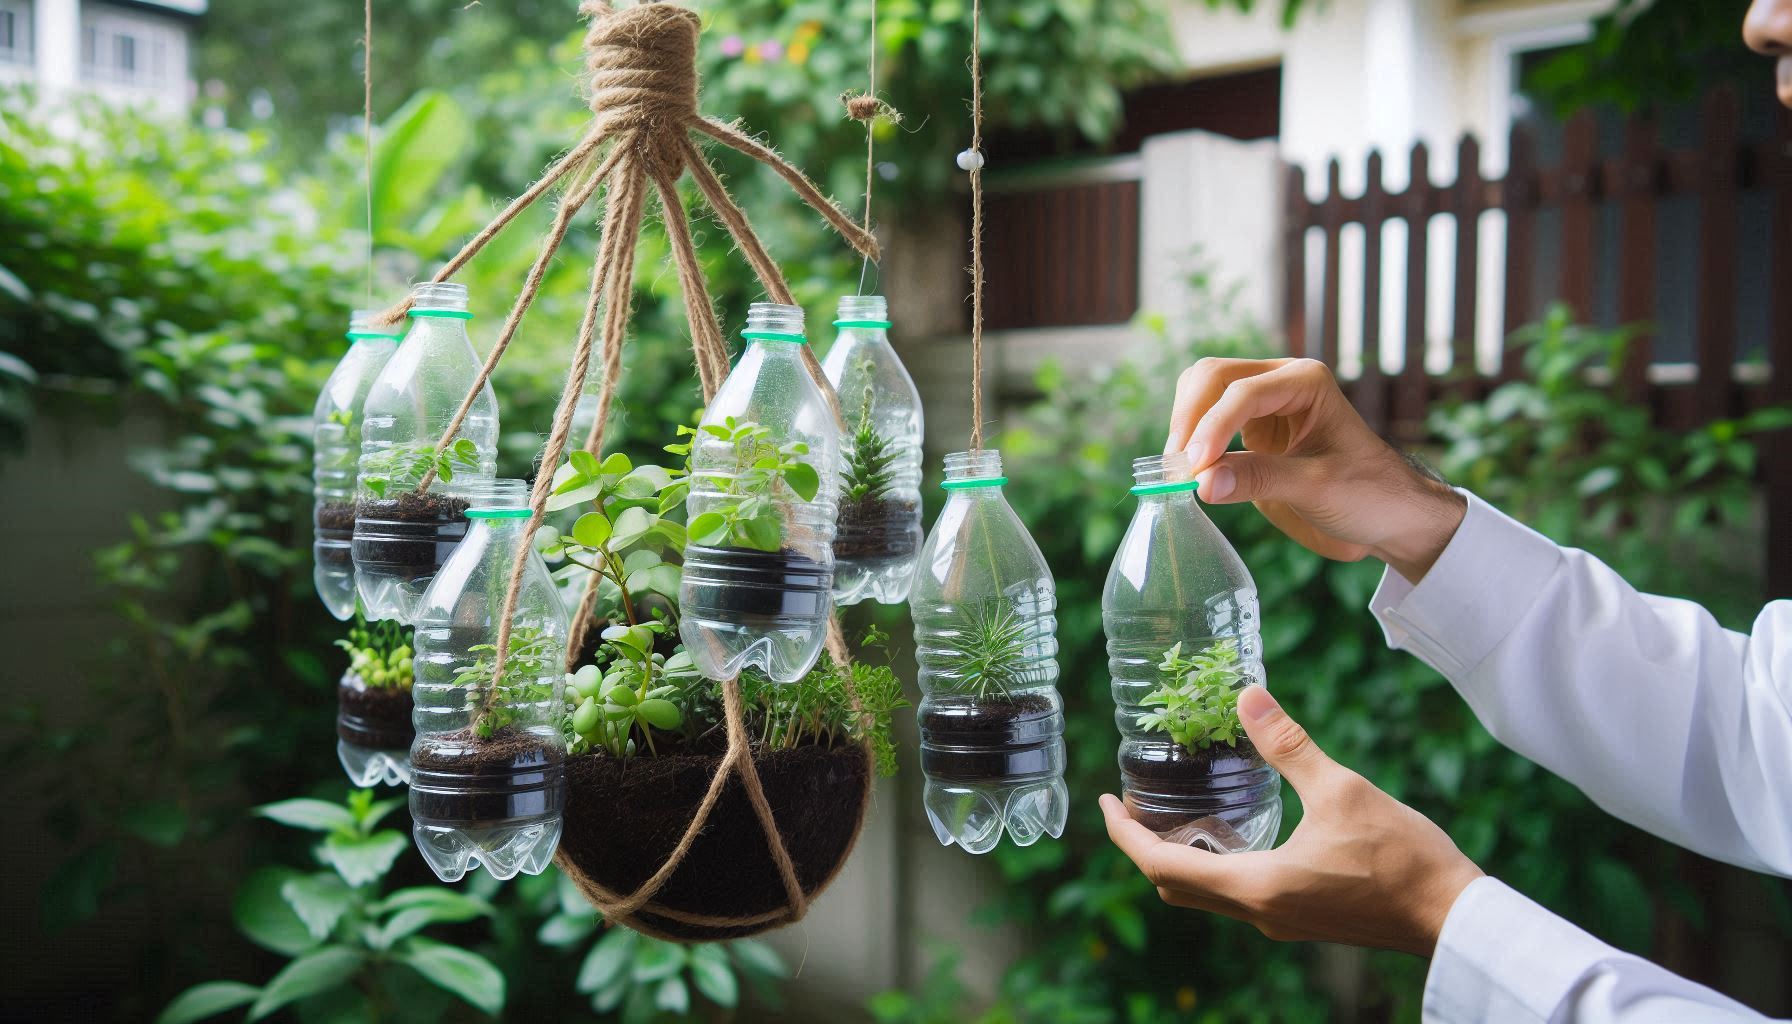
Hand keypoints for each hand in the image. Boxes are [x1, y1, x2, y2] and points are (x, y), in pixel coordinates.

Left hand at [1100, 687, 1482, 956]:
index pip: (1160, 864)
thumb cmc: (1402, 856)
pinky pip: (1238, 897)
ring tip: (1176, 811)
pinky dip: (1216, 866)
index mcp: (1255, 886)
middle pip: (1174, 885)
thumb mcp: (1341, 789)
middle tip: (1134, 803)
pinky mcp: (1303, 919)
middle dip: (1144, 845)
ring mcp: (1281, 921)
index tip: (1104, 802)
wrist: (1454, 915)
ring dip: (1180, 858)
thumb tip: (1247, 695)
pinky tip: (1233, 832)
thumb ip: (1288, 744)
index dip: (1122, 834)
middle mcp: (1259, 912)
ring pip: (1206, 896)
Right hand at [1164, 357, 1465, 581]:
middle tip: (1179, 467)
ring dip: (1185, 424)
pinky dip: (1191, 439)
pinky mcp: (1251, 429)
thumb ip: (1258, 479)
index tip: (1194, 468)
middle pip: (1213, 376)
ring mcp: (1264, 402)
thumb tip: (1201, 482)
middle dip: (1190, 418)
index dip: (1212, 427)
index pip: (1243, 392)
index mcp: (1307, 381)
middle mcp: (1282, 381)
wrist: (1389, 515)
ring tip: (1181, 469)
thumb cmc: (1368, 494)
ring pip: (1202, 390)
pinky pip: (1207, 420)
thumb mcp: (1316, 488)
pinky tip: (1191, 469)